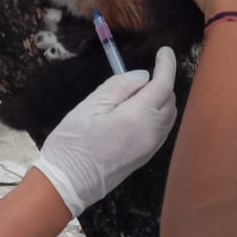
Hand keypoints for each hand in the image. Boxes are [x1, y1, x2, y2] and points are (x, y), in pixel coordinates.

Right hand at [33, 48, 177, 215]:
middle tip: (145, 71)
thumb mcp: (90, 106)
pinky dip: (157, 115)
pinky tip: (139, 110)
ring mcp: (150, 148)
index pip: (163, 85)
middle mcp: (151, 134)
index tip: (164, 51)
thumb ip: (119, 87)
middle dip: (163, 82)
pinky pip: (161, 130)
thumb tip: (142, 76)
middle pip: (170, 101)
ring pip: (168, 117)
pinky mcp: (144, 158)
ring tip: (140, 90)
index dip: (167, 65)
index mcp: (138, 117)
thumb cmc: (72, 144)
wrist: (67, 184)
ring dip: (162, 99)